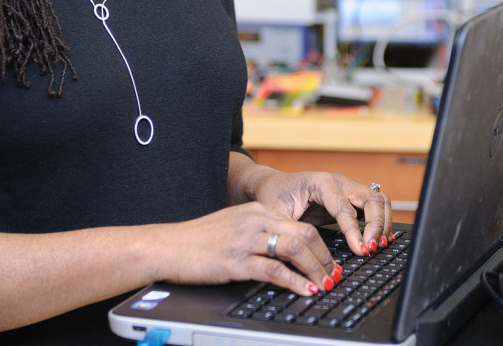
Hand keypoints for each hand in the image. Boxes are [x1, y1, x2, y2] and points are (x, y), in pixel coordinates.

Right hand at [154, 202, 342, 296]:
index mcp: (257, 211)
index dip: (322, 245)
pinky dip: (294, 281)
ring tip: (324, 284)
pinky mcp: (235, 260)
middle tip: (334, 275)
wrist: (168, 246)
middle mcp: (254, 221)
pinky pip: (273, 270)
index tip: (331, 262)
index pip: (300, 224)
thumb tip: (288, 254)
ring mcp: (245, 240)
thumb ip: (260, 234)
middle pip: (304, 233)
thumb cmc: (199, 240)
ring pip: (293, 248)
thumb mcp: (234, 227)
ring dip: (315, 268)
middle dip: (325, 257)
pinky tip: (304, 290)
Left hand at [251, 171, 393, 258]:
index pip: (345, 208)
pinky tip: (380, 238)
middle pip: (370, 198)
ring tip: (380, 244)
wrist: (272, 186)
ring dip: (383, 222)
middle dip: (377, 225)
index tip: (361, 250)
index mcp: (320, 182)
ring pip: (378, 199)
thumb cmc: (273, 197)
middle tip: (373, 248)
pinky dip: (381, 220)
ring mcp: (347, 188)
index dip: (355, 232)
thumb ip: (291, 233)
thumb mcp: (276, 215)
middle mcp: (338, 182)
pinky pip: (374, 205)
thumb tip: (306, 256)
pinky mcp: (350, 198)